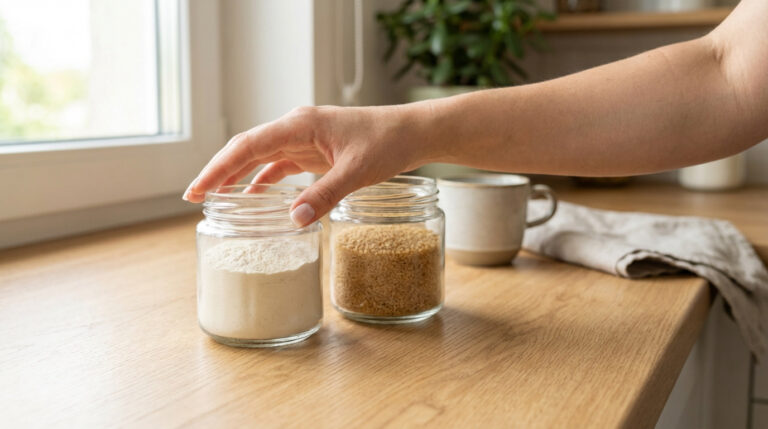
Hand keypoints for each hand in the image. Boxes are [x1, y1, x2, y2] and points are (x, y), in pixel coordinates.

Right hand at [183, 104, 431, 225]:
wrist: (413, 132)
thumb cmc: (388, 142)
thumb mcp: (357, 171)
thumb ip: (325, 195)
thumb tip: (293, 221)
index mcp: (300, 124)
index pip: (248, 146)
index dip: (218, 169)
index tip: (197, 190)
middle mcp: (297, 128)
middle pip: (247, 149)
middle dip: (220, 173)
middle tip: (194, 198)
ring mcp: (305, 139)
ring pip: (261, 158)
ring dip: (239, 177)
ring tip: (217, 201)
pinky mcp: (316, 151)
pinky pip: (281, 166)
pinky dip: (265, 181)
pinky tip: (255, 198)